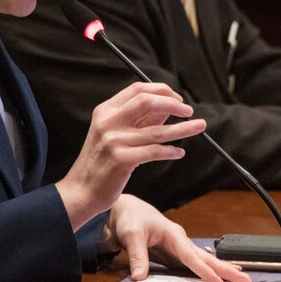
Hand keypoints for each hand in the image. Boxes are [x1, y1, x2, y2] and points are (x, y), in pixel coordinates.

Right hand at [57, 82, 205, 229]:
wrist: (81, 191)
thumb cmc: (101, 163)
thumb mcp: (114, 135)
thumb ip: (139, 120)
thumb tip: (168, 108)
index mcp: (105, 111)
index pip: (137, 90)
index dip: (161, 91)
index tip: (177, 99)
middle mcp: (108, 122)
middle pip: (147, 101)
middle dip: (173, 103)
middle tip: (188, 111)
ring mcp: (114, 140)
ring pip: (157, 130)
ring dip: (183, 128)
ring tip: (199, 126)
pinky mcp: (122, 160)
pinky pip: (155, 152)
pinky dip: (171, 151)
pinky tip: (179, 152)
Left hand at [107, 195, 250, 281]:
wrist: (128, 211)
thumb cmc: (131, 218)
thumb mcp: (131, 235)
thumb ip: (137, 256)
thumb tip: (139, 277)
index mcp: (173, 234)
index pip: (191, 256)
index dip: (204, 270)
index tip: (217, 281)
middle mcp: (181, 240)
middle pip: (206, 257)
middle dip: (226, 269)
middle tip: (244, 280)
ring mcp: (180, 248)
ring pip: (205, 260)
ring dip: (222, 270)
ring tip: (239, 279)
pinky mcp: (176, 254)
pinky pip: (195, 264)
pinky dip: (209, 271)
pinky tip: (219, 277)